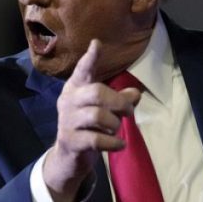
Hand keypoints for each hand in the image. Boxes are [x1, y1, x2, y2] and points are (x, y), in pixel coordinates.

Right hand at [43, 39, 140, 201]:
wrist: (68, 157)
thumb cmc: (88, 127)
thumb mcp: (104, 111)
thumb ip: (119, 99)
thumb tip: (136, 93)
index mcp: (76, 88)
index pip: (82, 69)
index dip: (90, 58)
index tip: (97, 44)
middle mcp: (68, 101)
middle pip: (96, 92)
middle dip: (118, 101)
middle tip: (129, 111)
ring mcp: (67, 121)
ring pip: (97, 116)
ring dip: (115, 123)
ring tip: (117, 129)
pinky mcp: (70, 141)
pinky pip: (96, 139)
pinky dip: (113, 142)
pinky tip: (120, 144)